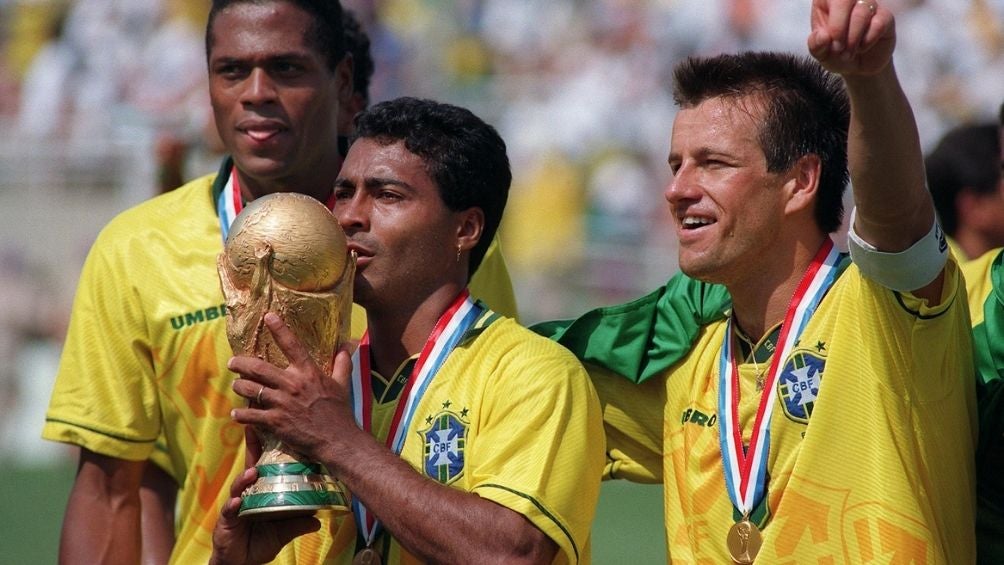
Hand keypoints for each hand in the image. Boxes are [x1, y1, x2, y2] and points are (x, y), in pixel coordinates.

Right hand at [209, 429, 320, 564]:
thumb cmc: (261, 542)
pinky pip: (229, 510)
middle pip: (249, 467)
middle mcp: (247, 494)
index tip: (268, 426)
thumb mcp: (284, 532)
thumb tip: (320, 518)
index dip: (263, 447)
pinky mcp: (226, 521)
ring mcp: (235, 505)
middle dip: (251, 448)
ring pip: (238, 486)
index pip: (262, 465)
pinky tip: (236, 502)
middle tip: (253, 429)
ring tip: (252, 472)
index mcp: (260, 492)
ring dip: (244, 478)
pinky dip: (233, 505)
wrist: (242, 563)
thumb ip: (299, 523)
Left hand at [229, 312, 360, 465]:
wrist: (337, 440)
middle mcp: (293, 384)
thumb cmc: (340, 412)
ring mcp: (282, 403)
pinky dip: (241, 414)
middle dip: (241, 363)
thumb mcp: (343, 384)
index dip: (279, 329)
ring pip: (251, 389)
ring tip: (236, 385)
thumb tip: (347, 345)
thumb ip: (342, 364)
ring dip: (239, 386)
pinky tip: (236, 414)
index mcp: (308, 373)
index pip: (292, 345)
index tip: (268, 317)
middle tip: (233, 362)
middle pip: (259, 368)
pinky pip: (251, 414)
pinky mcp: (276, 421)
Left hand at [807, 0, 894, 75]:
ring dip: (853, 38)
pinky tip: (862, 47)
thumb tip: (822, 36)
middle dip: (840, 28)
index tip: (831, 44)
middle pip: (846, 0)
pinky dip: (868, 39)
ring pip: (862, 12)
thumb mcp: (821, 53)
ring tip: (848, 54)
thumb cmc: (836, 54)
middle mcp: (849, 0)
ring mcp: (869, 5)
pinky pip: (879, 22)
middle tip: (838, 50)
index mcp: (827, 2)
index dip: (832, 22)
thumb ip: (816, 45)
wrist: (858, 66)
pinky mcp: (885, 16)